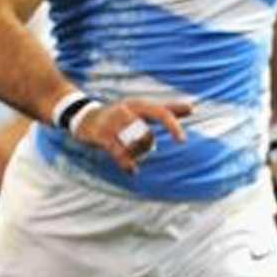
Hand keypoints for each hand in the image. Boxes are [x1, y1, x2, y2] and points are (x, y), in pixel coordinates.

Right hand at [73, 98, 190, 175]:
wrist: (83, 116)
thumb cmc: (120, 114)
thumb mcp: (143, 108)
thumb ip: (168, 109)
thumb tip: (193, 108)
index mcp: (139, 105)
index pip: (161, 113)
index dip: (173, 126)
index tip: (183, 141)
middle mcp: (126, 111)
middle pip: (147, 135)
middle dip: (146, 146)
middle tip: (140, 147)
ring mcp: (113, 123)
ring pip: (134, 145)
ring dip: (136, 154)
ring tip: (131, 154)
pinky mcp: (102, 136)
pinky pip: (120, 154)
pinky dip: (128, 164)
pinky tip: (132, 170)